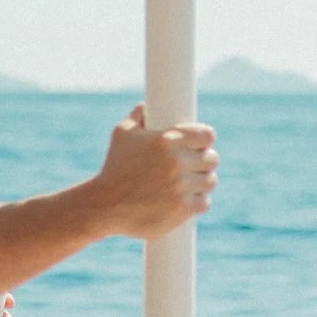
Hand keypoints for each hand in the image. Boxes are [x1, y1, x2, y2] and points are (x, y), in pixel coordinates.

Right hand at [88, 106, 217, 238]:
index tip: (202, 143)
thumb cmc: (114, 168)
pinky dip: (199, 201)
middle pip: (211, 159)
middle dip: (205, 161)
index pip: (206, 135)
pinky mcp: (182, 209)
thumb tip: (146, 107)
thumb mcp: (121, 135)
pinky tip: (192, 199)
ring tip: (194, 182)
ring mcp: (181, 187)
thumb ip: (137, 117)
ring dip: (203, 181)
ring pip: (210, 181)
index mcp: (168, 140)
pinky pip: (204, 202)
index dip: (205, 139)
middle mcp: (177, 162)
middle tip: (197, 164)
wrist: (105, 205)